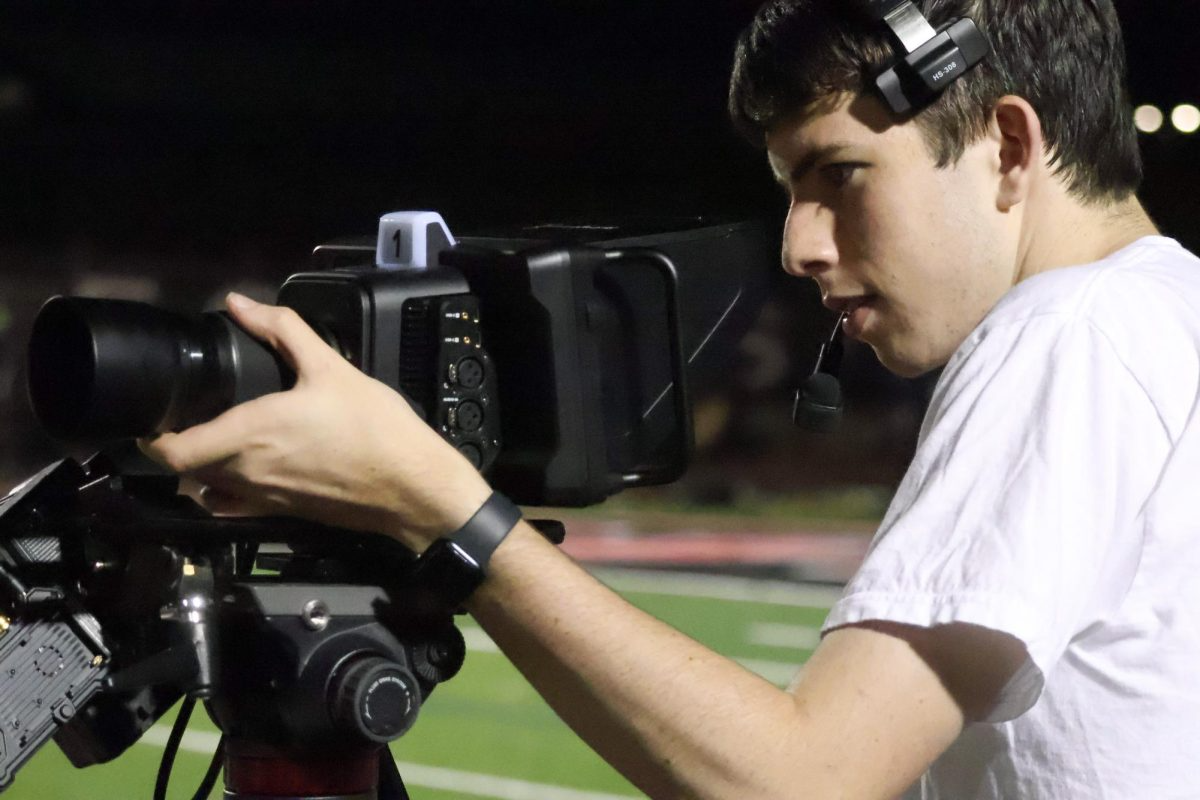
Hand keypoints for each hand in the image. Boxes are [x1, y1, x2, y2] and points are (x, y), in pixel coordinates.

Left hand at [139, 292, 491, 551]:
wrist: (412, 487)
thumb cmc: (374, 427)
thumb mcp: (331, 368)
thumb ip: (282, 331)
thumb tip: (239, 302)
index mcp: (248, 434)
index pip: (170, 451)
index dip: (151, 435)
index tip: (154, 413)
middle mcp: (244, 472)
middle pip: (184, 469)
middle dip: (178, 442)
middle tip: (186, 412)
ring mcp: (261, 498)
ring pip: (206, 487)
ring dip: (200, 466)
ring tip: (213, 436)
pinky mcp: (280, 514)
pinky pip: (232, 507)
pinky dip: (222, 491)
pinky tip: (241, 470)